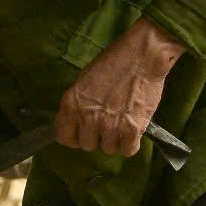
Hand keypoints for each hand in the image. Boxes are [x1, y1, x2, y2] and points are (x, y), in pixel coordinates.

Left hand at [55, 17, 185, 157]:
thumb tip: (77, 122)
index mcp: (71, 104)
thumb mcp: (83, 80)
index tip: (82, 133)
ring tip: (122, 123)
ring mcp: (110, 125)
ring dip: (115, 140)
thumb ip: (78, 104)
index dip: (74, 137)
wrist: (141, 55)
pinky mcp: (132, 129)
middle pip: (87, 146)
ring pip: (108, 149)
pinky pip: (127, 150)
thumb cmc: (112, 62)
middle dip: (96, 137)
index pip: (64, 138)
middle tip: (107, 124)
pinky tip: (132, 131)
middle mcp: (88, 118)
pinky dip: (130, 144)